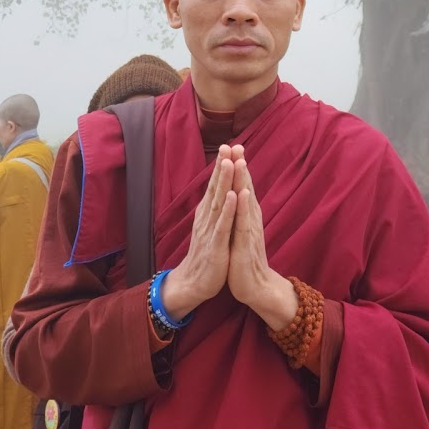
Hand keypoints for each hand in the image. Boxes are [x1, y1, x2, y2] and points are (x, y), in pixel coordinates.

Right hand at [160, 145, 239, 320]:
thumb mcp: (211, 227)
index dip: (222, 166)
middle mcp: (207, 218)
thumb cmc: (207, 253)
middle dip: (223, 166)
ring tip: (230, 162)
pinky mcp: (216, 245)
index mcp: (208, 213)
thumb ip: (216, 208)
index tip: (230, 145)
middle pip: (216, 188)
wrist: (194, 283)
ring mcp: (211, 231)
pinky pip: (223, 225)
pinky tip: (234, 196)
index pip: (215, 186)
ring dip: (225, 182)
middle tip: (229, 145)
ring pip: (219, 202)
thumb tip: (221, 190)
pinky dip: (229, 210)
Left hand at [225, 149, 296, 331]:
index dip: (238, 168)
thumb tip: (239, 194)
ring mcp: (249, 231)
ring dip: (243, 182)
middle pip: (246, 188)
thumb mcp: (241, 231)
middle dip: (241, 167)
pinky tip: (242, 195)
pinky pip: (244, 224)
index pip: (243, 187)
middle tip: (237, 145)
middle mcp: (251, 220)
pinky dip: (243, 208)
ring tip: (240, 162)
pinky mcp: (245, 245)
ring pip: (246, 202)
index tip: (233, 147)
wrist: (256, 286)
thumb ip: (241, 213)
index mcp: (247, 216)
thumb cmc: (246, 258)